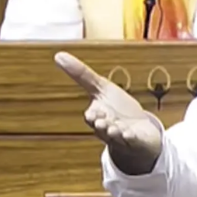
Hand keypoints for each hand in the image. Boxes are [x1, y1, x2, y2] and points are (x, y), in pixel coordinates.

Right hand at [55, 51, 162, 174]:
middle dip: (101, 125)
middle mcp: (108, 128)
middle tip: (102, 122)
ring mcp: (122, 135)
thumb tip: (58, 55)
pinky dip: (131, 138)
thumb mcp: (101, 87)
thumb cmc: (117, 107)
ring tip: (115, 129)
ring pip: (116, 136)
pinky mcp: (137, 140)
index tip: (92, 112)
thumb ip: (81, 74)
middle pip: (102, 128)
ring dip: (115, 133)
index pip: (91, 116)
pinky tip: (131, 134)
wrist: (138, 128)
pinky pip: (133, 140)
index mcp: (97, 116)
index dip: (92, 114)